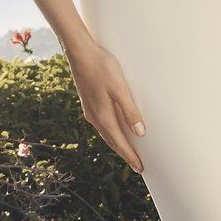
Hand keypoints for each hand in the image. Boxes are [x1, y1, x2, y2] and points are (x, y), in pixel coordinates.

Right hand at [67, 40, 146, 173]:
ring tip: (128, 152)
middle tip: (137, 165)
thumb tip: (140, 133)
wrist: (79, 53)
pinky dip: (111, 133)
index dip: (131, 156)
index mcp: (103, 116)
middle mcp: (95, 117)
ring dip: (118, 144)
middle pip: (112, 142)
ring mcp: (90, 110)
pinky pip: (102, 125)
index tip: (141, 167)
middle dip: (125, 154)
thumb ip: (130, 111)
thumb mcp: (120, 89)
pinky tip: (115, 130)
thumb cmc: (102, 67)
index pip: (120, 143)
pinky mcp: (89, 103)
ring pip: (106, 134)